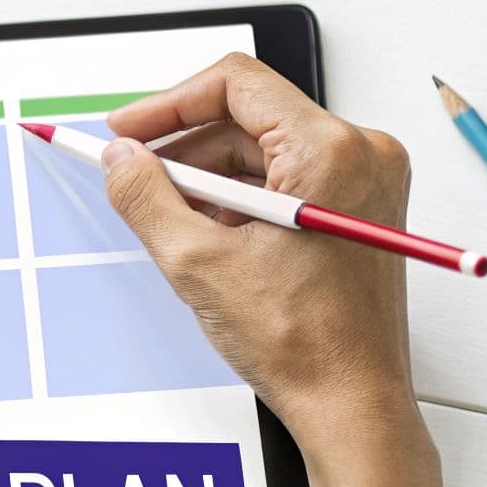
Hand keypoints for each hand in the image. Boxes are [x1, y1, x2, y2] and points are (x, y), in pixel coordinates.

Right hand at [101, 53, 417, 460]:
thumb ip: (147, 197)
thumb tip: (122, 159)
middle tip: (135, 175)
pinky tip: (208, 234)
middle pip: (248, 117)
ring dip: (208, 176)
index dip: (169, 103)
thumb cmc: (304, 344)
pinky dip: (238, 198)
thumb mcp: (197, 263)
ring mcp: (365, 181)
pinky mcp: (357, 208)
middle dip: (184, 146)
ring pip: (262, 149)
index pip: (236, 85)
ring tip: (172, 217)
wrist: (350, 402)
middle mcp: (360, 155)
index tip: (129, 130)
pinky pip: (284, 178)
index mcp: (330, 153)